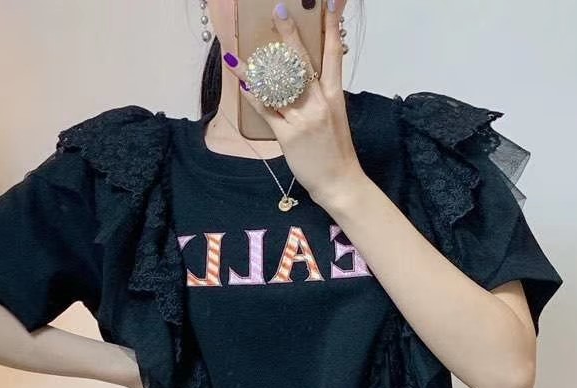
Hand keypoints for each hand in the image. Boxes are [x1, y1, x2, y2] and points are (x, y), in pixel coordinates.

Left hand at [221, 0, 367, 210]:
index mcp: (334, 95)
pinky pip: (267, 111)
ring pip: (278, 85)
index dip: (331, 27)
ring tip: (238, 52)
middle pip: (302, 62)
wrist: (338, 181)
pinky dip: (254, 96)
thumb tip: (302, 75)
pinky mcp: (289, 136)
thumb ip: (320, 94)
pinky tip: (243, 83)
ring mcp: (303, 119)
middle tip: (279, 11)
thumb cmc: (335, 150)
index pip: (333, 54)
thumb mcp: (334, 116)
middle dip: (289, 36)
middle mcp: (319, 103)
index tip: (330, 3)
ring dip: (256, 67)